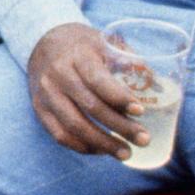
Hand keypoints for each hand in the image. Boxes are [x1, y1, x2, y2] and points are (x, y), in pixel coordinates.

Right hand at [25, 23, 145, 157]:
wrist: (43, 43)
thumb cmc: (82, 45)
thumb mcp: (104, 41)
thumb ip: (127, 60)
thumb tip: (154, 84)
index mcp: (77, 56)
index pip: (98, 80)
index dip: (119, 98)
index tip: (141, 111)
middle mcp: (57, 75)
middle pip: (90, 107)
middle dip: (120, 127)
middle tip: (143, 139)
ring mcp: (46, 94)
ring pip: (74, 126)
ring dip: (103, 144)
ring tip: (126, 153)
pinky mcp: (39, 110)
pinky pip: (60, 135)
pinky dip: (83, 146)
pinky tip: (102, 150)